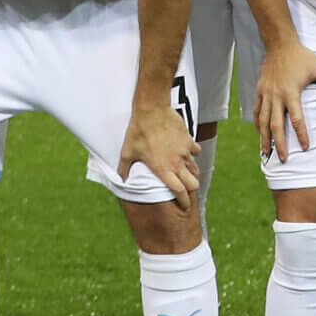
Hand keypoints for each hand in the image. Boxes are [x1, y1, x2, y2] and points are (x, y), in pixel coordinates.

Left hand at [118, 98, 201, 212]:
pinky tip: (186, 152)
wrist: (152, 109)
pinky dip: (192, 154)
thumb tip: (120, 180)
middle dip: (191, 189)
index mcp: (163, 169)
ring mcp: (185, 151)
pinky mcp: (189, 140)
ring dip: (191, 172)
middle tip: (186, 190)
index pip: (179, 191)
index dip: (183, 201)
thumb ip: (124, 168)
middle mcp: (176, 163)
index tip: (184, 206)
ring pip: (194, 168)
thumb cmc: (138, 130)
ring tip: (185, 172)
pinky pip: (195, 151)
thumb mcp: (127, 151)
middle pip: (193, 183)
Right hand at [254, 42, 315, 164]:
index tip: (306, 148)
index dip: (302, 134)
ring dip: (264, 137)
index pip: (296, 119)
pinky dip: (257, 122)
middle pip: (275, 125)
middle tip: (283, 159)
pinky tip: (259, 132)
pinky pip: (256, 109)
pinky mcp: (260, 89)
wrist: (279, 43)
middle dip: (279, 144)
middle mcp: (276, 96)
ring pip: (262, 120)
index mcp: (291, 92)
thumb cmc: (301, 56)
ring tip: (266, 152)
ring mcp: (266, 93)